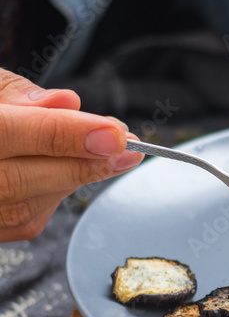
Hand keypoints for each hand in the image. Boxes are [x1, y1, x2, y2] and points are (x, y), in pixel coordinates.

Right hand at [0, 69, 142, 240]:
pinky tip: (68, 170)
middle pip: (18, 181)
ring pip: (24, 207)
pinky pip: (22, 221)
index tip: (114, 132)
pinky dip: (52, 194)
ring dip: (72, 178)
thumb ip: (15, 95)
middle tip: (129, 146)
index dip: (63, 135)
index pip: (8, 134)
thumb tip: (67, 104)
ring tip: (107, 151)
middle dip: (81, 163)